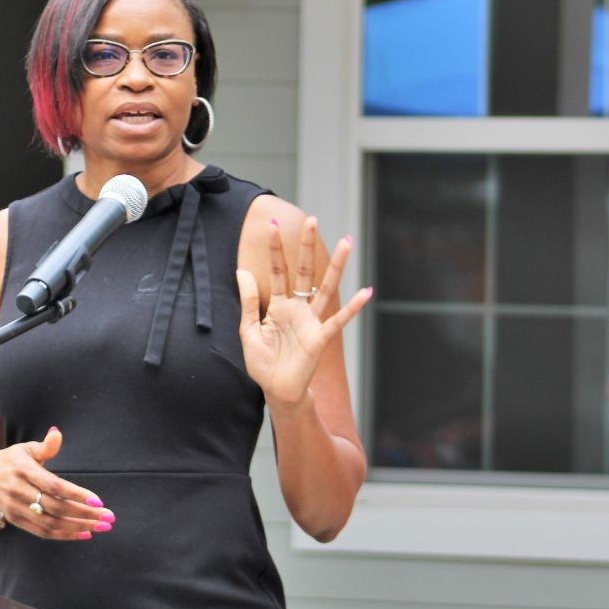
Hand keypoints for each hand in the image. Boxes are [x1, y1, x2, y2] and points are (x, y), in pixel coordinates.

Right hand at [0, 428, 114, 539]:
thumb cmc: (11, 460)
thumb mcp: (26, 448)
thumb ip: (46, 446)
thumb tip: (57, 433)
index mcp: (23, 470)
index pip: (53, 486)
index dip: (76, 495)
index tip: (98, 501)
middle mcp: (18, 490)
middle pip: (56, 507)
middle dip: (84, 514)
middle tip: (108, 517)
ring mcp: (15, 507)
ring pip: (50, 523)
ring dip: (78, 527)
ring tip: (100, 527)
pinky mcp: (15, 520)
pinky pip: (42, 532)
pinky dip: (64, 535)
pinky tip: (83, 533)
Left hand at [236, 216, 371, 405]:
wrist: (276, 389)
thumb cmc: (262, 362)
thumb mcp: (248, 329)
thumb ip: (248, 300)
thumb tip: (242, 270)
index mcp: (279, 305)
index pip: (278, 271)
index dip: (275, 250)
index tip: (271, 225)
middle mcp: (298, 308)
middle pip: (304, 271)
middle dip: (307, 247)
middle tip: (311, 220)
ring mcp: (311, 321)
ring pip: (326, 288)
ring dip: (336, 266)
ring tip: (346, 242)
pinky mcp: (320, 337)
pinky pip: (339, 319)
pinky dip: (353, 307)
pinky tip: (367, 292)